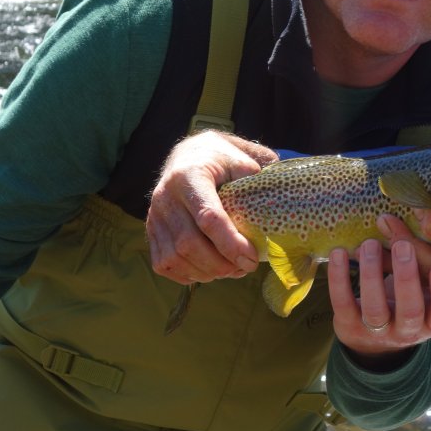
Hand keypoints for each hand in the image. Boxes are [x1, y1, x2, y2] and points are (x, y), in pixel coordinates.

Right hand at [145, 131, 277, 284]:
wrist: (189, 155)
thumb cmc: (222, 160)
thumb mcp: (242, 160)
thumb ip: (257, 180)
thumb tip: (279, 204)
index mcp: (190, 176)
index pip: (208, 217)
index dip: (231, 243)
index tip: (251, 258)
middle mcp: (166, 196)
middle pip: (189, 243)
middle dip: (220, 264)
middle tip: (245, 268)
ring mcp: (154, 215)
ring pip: (175, 258)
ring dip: (206, 272)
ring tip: (230, 270)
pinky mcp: (151, 230)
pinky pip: (163, 264)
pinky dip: (187, 275)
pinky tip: (209, 271)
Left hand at [327, 231, 430, 370]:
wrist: (374, 340)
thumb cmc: (403, 299)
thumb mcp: (415, 280)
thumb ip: (409, 251)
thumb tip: (387, 219)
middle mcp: (410, 331)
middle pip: (409, 310)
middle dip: (405, 277)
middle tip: (402, 246)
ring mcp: (379, 333)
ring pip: (375, 309)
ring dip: (372, 274)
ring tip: (370, 245)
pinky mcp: (350, 328)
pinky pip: (343, 303)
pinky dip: (339, 278)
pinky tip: (339, 254)